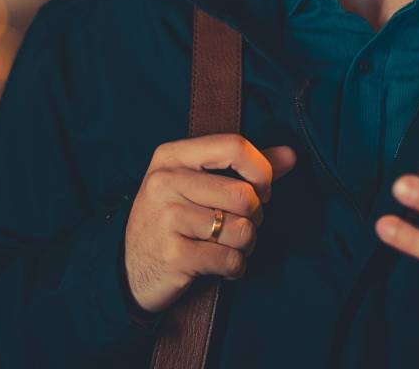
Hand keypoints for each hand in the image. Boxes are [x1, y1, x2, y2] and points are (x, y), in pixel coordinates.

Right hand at [123, 134, 298, 312]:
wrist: (127, 271)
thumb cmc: (171, 222)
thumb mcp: (196, 185)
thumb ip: (244, 168)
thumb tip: (291, 155)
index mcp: (172, 156)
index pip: (234, 146)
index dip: (261, 170)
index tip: (260, 191)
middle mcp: (165, 182)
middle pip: (244, 194)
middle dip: (254, 218)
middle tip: (237, 225)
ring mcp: (167, 219)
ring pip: (243, 230)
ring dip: (245, 246)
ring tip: (225, 246)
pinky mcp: (174, 255)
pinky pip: (231, 259)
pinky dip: (235, 268)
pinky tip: (219, 266)